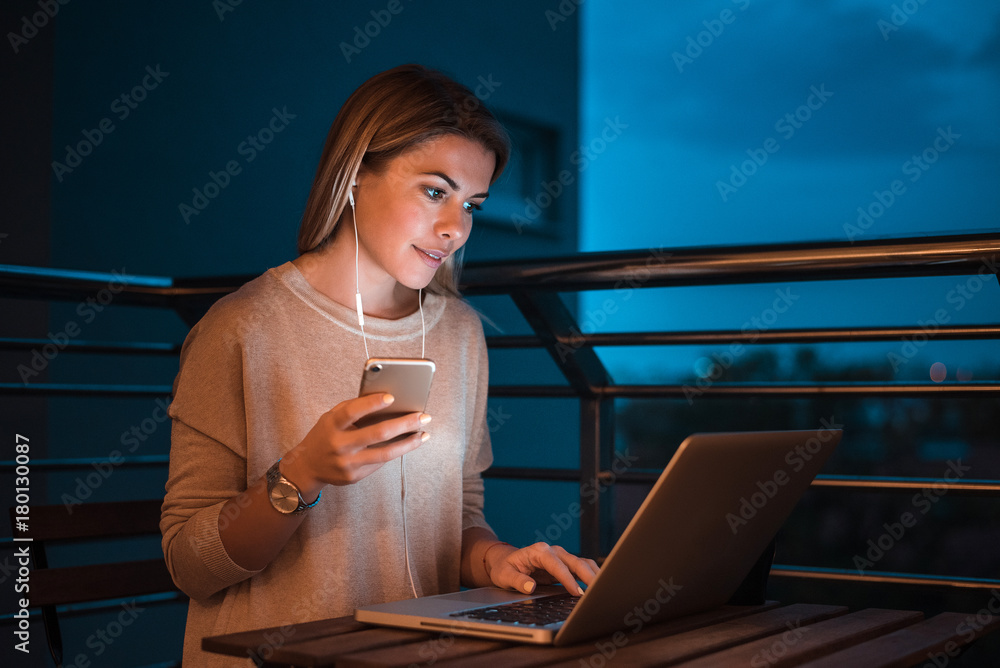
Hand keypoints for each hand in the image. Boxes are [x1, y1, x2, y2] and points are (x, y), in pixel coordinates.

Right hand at [281, 393, 429, 494]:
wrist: (307, 467)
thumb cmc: (325, 434)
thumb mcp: (331, 417)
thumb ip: (353, 408)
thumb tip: (387, 399)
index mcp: (332, 425)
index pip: (352, 412)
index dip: (372, 404)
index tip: (392, 397)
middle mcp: (339, 445)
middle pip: (377, 433)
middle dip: (405, 423)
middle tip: (423, 416)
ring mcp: (347, 463)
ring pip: (385, 453)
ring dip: (408, 443)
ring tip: (423, 434)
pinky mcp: (354, 476)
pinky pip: (380, 463)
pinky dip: (396, 452)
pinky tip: (408, 444)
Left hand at [485, 542, 599, 595]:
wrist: (506, 561)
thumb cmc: (505, 568)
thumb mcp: (504, 575)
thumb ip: (517, 580)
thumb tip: (530, 587)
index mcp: (539, 551)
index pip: (557, 565)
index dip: (567, 578)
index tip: (576, 592)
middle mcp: (553, 551)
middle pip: (575, 561)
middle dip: (588, 576)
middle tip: (597, 591)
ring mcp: (561, 557)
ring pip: (583, 563)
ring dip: (594, 574)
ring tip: (603, 589)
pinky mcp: (566, 565)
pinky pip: (583, 568)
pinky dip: (592, 575)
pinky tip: (598, 586)